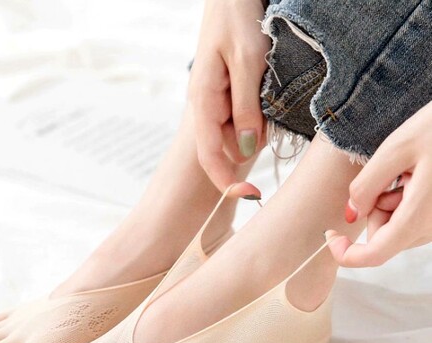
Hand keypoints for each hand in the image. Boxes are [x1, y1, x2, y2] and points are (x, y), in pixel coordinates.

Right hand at [188, 0, 269, 198]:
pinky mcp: (229, 94)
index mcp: (203, 102)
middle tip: (269, 106)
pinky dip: (259, 110)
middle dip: (252, 141)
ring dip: (259, 123)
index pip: (210, 156)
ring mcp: (218, 101)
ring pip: (239, 133)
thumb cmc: (237, 14)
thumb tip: (248, 150)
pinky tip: (264, 84)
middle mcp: (207, 107)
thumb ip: (247, 108)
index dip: (227, 181)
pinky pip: (245, 116)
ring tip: (266, 85)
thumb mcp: (249, 61)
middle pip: (228, 147)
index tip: (250, 195)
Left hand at [326, 100, 431, 266]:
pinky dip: (405, 198)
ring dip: (391, 201)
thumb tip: (352, 213)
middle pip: (383, 237)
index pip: (374, 255)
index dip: (345, 252)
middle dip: (374, 209)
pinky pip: (413, 216)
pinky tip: (419, 174)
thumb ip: (366, 185)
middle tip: (391, 176)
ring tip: (411, 170)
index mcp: (419, 217)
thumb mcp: (396, 149)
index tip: (331, 234)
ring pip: (397, 226)